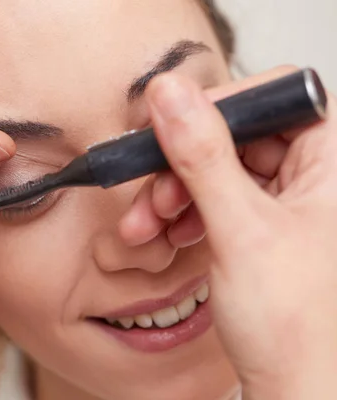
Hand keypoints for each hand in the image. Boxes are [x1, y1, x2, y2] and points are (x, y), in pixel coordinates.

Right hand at [125, 68, 336, 398]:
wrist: (293, 385)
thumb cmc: (295, 324)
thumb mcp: (241, 230)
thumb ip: (203, 157)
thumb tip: (171, 94)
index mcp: (332, 164)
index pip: (275, 97)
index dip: (220, 105)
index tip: (170, 124)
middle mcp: (312, 175)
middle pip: (234, 134)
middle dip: (181, 163)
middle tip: (152, 191)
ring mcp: (283, 199)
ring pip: (215, 166)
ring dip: (172, 191)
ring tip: (148, 223)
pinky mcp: (258, 221)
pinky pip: (211, 197)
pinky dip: (181, 211)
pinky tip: (165, 232)